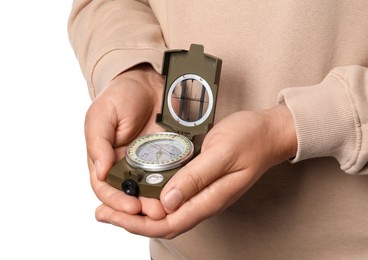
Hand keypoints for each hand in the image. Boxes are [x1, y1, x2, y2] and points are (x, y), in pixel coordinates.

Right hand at [85, 64, 166, 219]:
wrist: (149, 82)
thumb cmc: (120, 96)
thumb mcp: (101, 115)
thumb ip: (98, 143)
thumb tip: (100, 172)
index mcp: (105, 160)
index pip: (106, 188)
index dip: (116, 201)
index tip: (131, 207)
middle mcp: (126, 166)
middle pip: (130, 196)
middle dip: (141, 208)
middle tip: (156, 213)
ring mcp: (148, 164)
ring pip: (150, 191)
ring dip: (158, 202)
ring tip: (169, 209)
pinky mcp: (168, 158)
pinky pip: (170, 176)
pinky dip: (173, 187)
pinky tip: (180, 193)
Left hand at [95, 105, 296, 237]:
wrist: (269, 133)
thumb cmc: (249, 140)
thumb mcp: (221, 154)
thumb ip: (196, 178)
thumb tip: (166, 202)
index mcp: (209, 199)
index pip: (167, 223)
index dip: (137, 223)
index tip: (111, 216)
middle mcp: (203, 201)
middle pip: (163, 222)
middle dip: (130, 221)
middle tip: (101, 213)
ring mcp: (202, 193)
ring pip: (166, 212)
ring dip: (139, 211)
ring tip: (113, 204)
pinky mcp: (201, 182)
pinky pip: (173, 197)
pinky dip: (152, 197)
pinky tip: (140, 188)